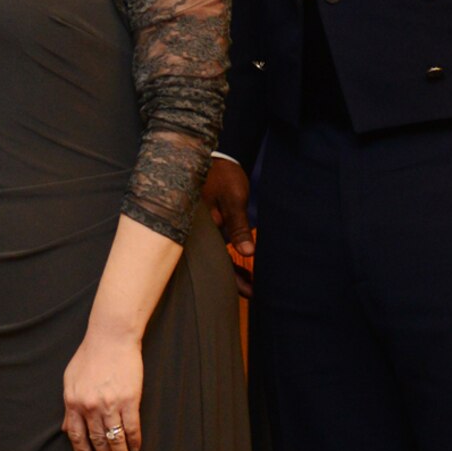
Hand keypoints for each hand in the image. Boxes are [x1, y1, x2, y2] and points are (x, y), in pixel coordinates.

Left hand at [62, 329, 143, 450]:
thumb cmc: (89, 355)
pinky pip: (131, 428)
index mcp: (73, 401)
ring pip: (114, 439)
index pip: (77, 436)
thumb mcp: (70, 379)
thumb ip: (69, 405)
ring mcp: (110, 404)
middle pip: (97, 440)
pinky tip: (135, 448)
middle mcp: (90, 406)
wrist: (111, 337)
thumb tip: (66, 429)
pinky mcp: (129, 400)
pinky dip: (133, 442)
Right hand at [202, 157, 255, 298]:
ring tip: (253, 285)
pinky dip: (230, 255)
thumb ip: (239, 226)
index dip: (232, 278)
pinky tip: (245, 263)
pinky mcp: (207, 225)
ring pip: (216, 256)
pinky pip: (217, 246)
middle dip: (232, 280)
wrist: (211, 156)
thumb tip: (248, 252)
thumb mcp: (233, 199)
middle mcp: (196, 232)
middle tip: (255, 294)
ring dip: (233, 269)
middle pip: (213, 263)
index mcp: (199, 227)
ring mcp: (201, 229)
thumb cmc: (221, 175)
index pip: (214, 260)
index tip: (251, 292)